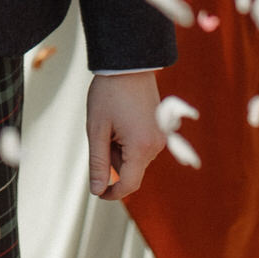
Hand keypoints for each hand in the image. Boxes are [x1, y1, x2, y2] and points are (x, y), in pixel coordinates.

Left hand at [85, 70, 163, 199]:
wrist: (128, 65)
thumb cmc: (109, 95)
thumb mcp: (97, 129)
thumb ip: (98, 163)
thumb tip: (97, 190)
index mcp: (141, 148)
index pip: (129, 184)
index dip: (112, 193)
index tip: (97, 192)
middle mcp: (156, 146)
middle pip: (131, 170)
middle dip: (112, 162)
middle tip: (100, 134)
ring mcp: (161, 137)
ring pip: (135, 159)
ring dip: (119, 150)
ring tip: (109, 123)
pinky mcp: (160, 130)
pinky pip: (142, 147)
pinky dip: (127, 142)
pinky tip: (119, 121)